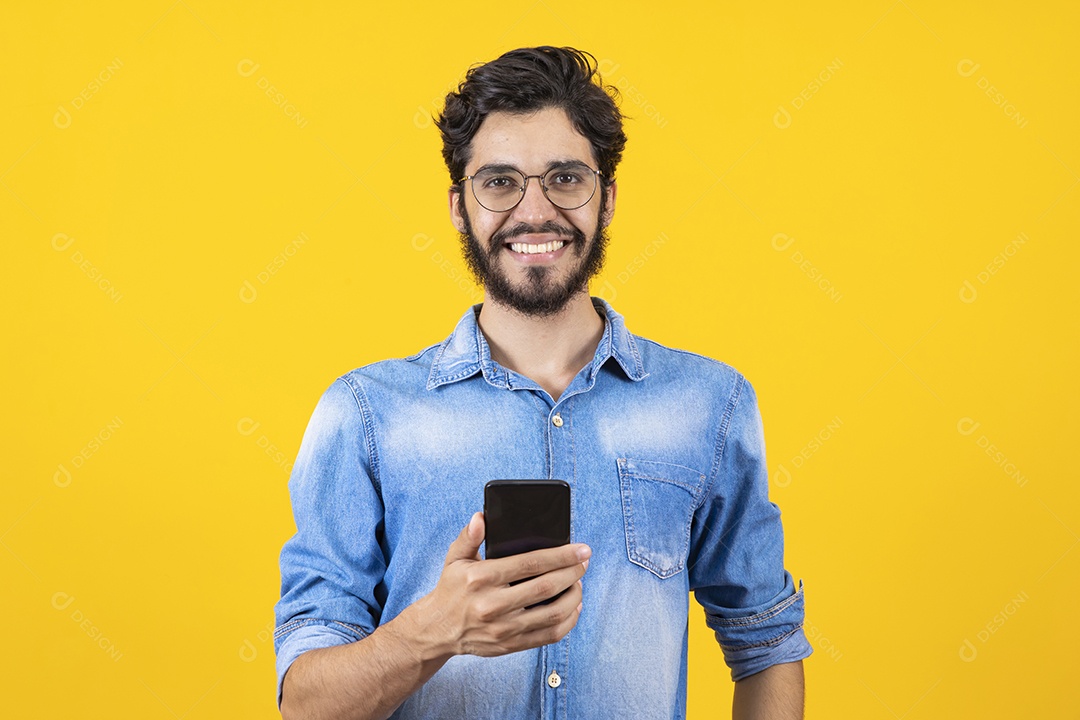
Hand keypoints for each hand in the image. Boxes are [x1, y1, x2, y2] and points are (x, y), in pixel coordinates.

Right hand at [415, 512, 589, 657]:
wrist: (436, 630)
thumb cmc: (451, 589)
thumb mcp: (455, 558)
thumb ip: (469, 536)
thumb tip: (481, 517)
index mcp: (482, 578)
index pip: (531, 563)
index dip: (561, 555)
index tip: (581, 549)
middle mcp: (493, 604)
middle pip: (546, 587)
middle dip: (572, 572)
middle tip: (584, 562)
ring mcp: (503, 628)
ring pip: (552, 614)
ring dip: (573, 596)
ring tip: (578, 583)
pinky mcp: (509, 645)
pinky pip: (548, 636)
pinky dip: (567, 622)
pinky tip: (572, 607)